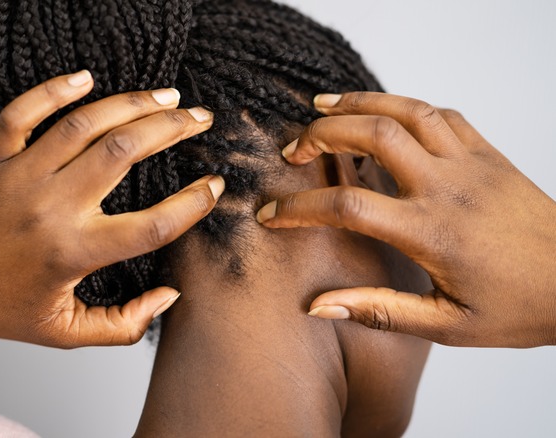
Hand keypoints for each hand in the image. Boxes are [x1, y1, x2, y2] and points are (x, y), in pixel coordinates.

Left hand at [0, 71, 222, 347]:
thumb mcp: (64, 332)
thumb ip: (123, 325)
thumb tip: (170, 296)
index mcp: (73, 253)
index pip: (151, 226)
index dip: (192, 204)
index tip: (213, 185)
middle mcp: (49, 209)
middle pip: (124, 154)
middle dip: (172, 129)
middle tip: (199, 118)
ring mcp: (18, 177)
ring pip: (84, 126)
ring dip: (132, 104)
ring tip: (165, 96)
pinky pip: (24, 112)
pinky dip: (54, 89)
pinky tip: (87, 78)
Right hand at [256, 91, 555, 346]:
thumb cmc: (519, 307)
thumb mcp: (447, 325)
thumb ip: (379, 312)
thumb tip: (318, 306)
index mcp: (430, 232)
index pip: (347, 205)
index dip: (299, 207)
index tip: (270, 214)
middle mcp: (446, 187)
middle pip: (372, 135)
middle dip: (321, 134)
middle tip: (293, 148)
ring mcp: (469, 163)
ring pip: (405, 111)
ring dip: (357, 103)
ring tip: (322, 107)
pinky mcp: (487, 153)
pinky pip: (441, 113)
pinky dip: (403, 106)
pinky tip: (384, 114)